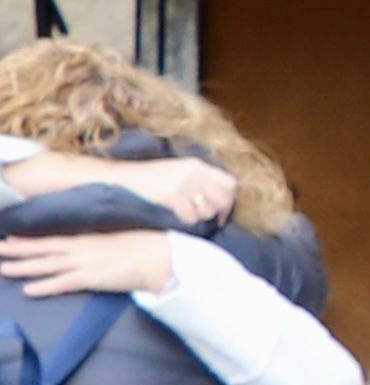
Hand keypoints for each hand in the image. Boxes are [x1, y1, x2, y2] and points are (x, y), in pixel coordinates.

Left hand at [0, 229, 174, 301]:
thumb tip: (97, 246)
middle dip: (17, 250)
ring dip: (23, 267)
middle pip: (42, 250)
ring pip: (46, 265)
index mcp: (89, 239)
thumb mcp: (121, 238)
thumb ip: (103, 243)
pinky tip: (28, 290)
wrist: (162, 257)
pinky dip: (45, 286)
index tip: (11, 237)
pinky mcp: (92, 278)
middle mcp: (81, 249)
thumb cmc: (148, 245)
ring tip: (2, 268)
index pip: (52, 238)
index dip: (30, 239)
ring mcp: (85, 263)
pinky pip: (63, 283)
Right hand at [113, 159, 232, 226]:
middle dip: (218, 212)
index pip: (231, 183)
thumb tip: (220, 201)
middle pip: (223, 199)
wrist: (122, 178)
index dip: (230, 200)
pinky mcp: (172, 194)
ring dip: (199, 217)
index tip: (223, 212)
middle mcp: (194, 172)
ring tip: (186, 213)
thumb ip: (200, 180)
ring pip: (207, 210)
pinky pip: (190, 216)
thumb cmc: (150, 179)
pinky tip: (176, 215)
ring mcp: (184, 183)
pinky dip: (185, 220)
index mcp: (198, 165)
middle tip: (209, 220)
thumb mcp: (179, 171)